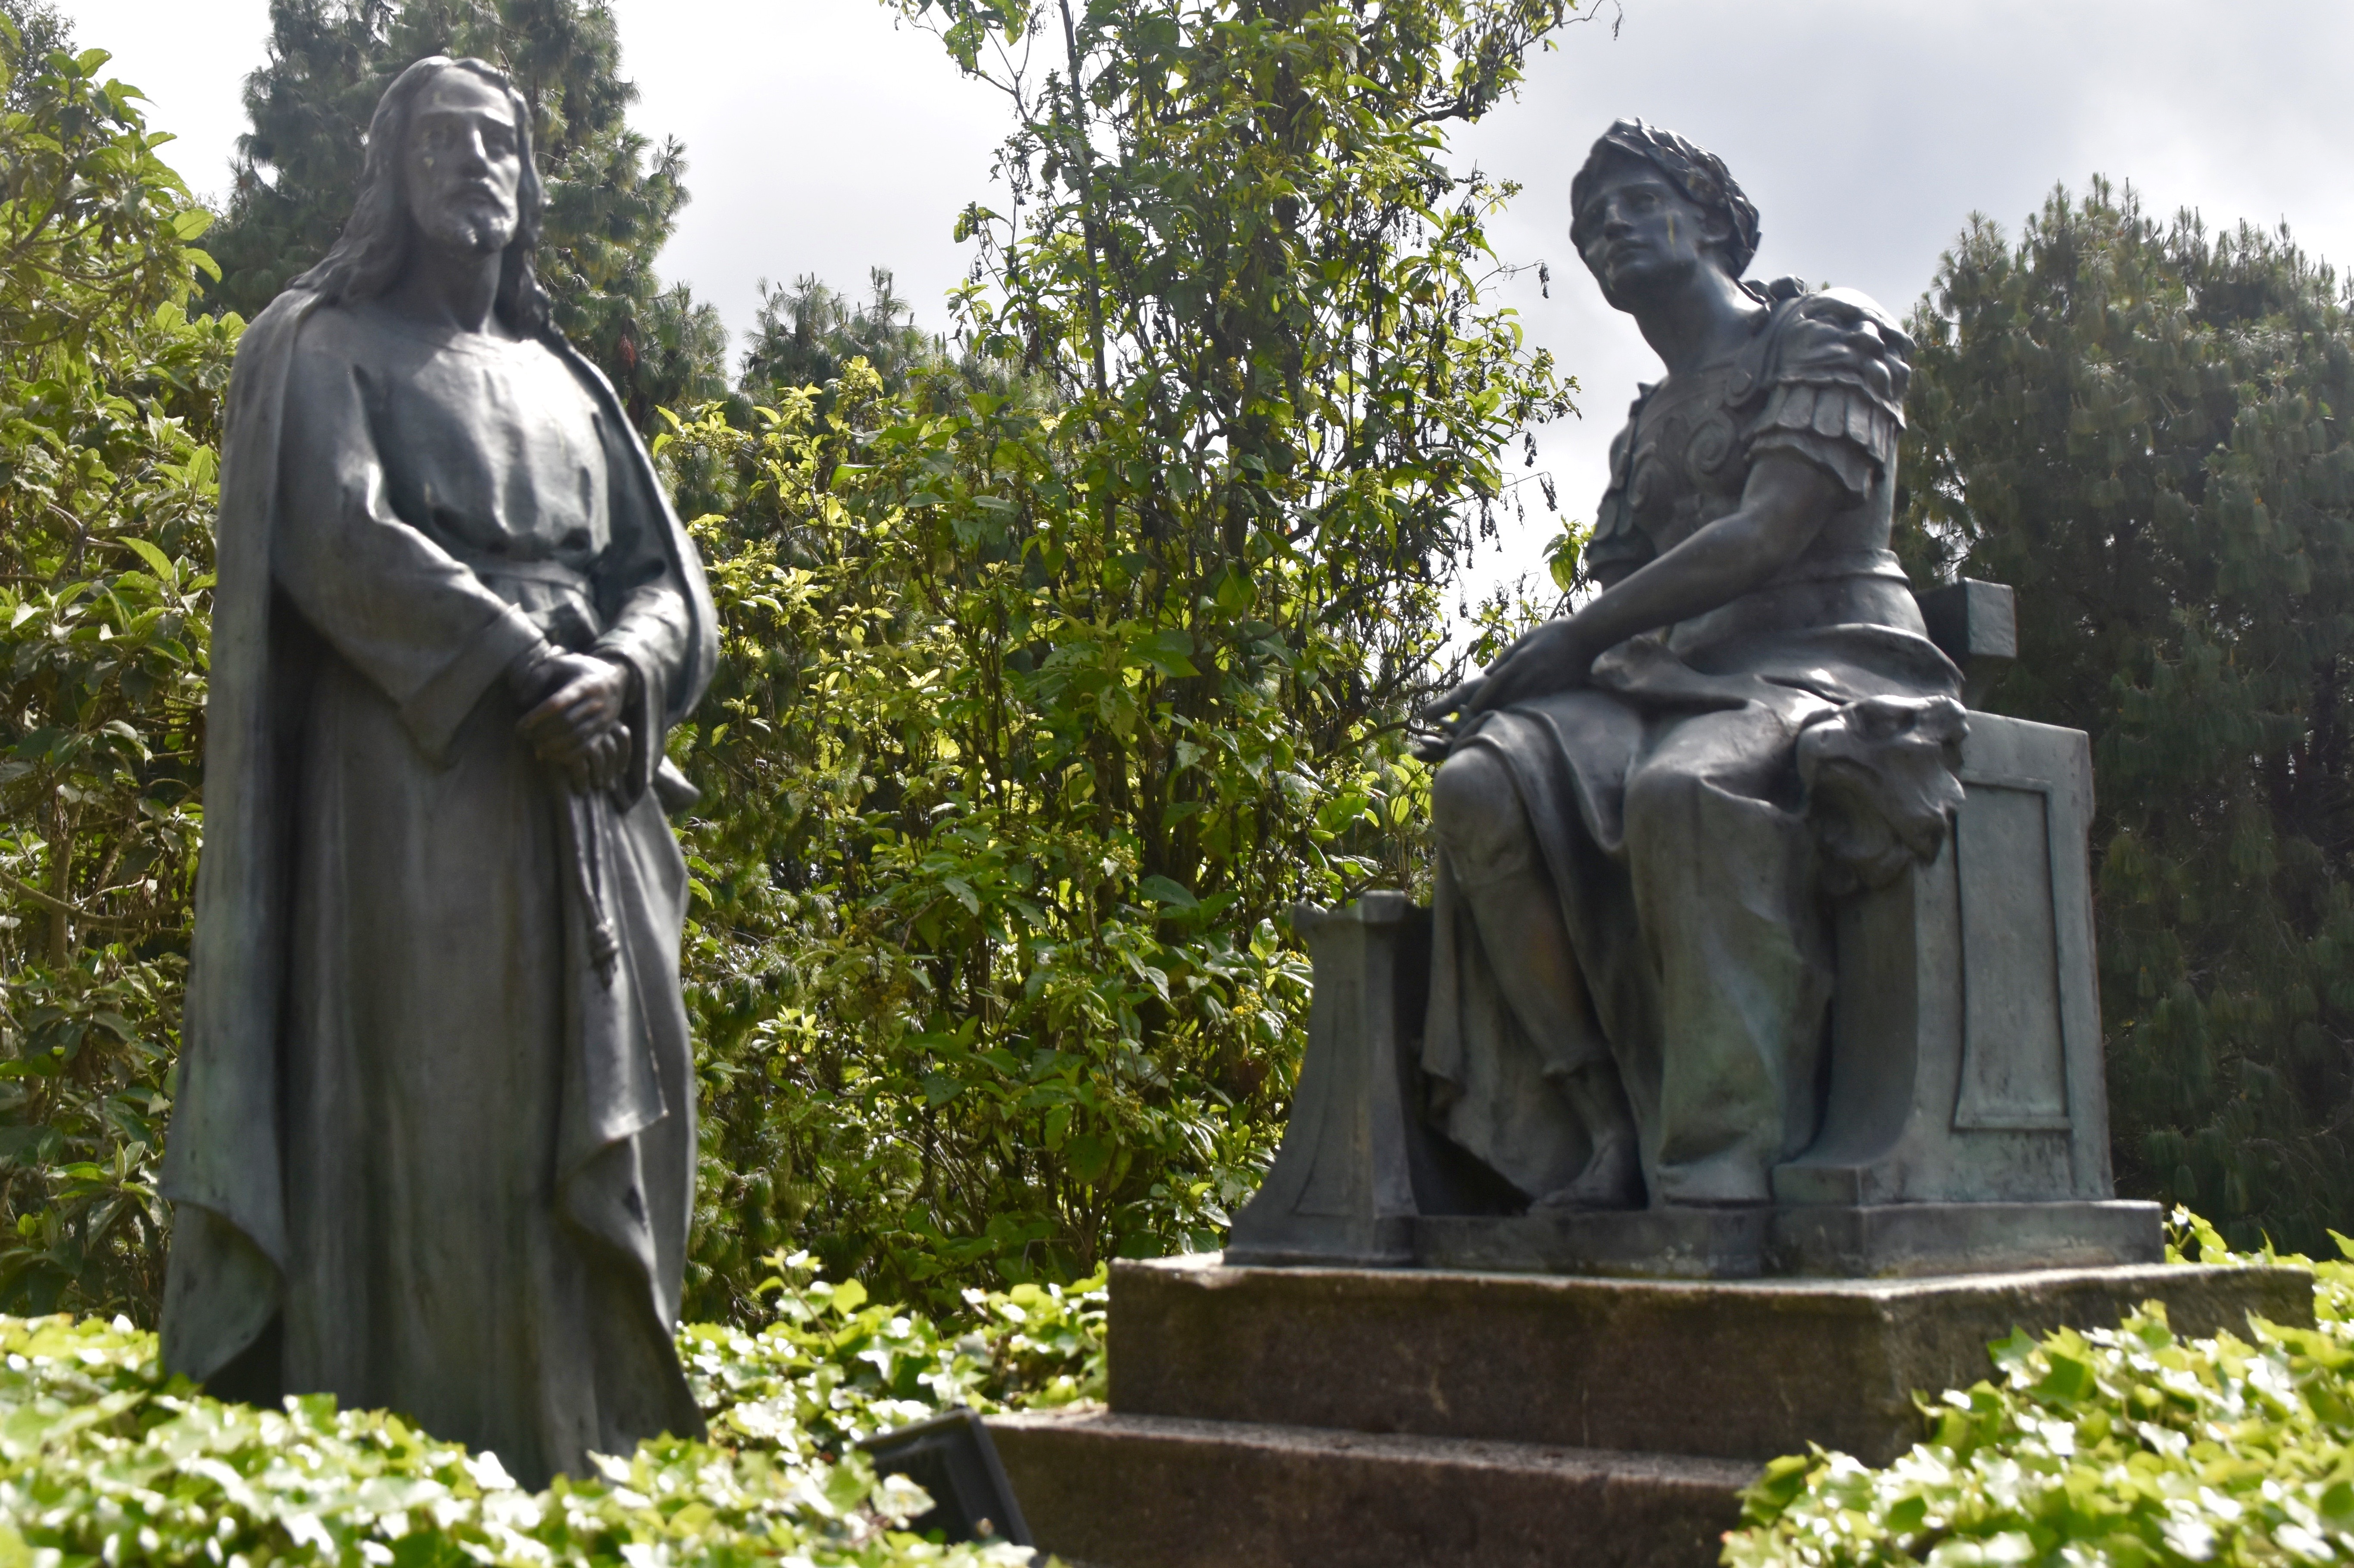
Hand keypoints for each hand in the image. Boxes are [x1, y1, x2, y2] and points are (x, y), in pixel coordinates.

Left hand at [514, 651, 631, 780]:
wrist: (614, 679)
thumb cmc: (579, 670)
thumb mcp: (560, 663)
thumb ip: (538, 676)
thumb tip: (523, 700)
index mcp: (586, 684)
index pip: (558, 703)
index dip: (537, 716)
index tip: (520, 726)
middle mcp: (597, 703)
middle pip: (567, 722)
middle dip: (543, 732)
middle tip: (526, 737)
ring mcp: (603, 719)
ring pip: (576, 738)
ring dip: (553, 746)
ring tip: (536, 747)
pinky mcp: (604, 732)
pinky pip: (587, 749)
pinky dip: (568, 756)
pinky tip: (552, 756)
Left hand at [1424, 620, 1595, 725]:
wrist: (1585, 636)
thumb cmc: (1553, 633)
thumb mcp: (1526, 638)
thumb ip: (1505, 656)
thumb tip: (1486, 673)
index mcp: (1521, 660)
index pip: (1495, 683)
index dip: (1481, 697)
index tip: (1469, 709)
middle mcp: (1531, 674)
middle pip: (1505, 697)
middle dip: (1491, 708)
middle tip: (1475, 718)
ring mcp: (1545, 683)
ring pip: (1521, 703)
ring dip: (1506, 712)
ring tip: (1492, 720)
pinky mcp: (1557, 690)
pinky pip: (1536, 703)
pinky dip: (1525, 710)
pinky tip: (1518, 716)